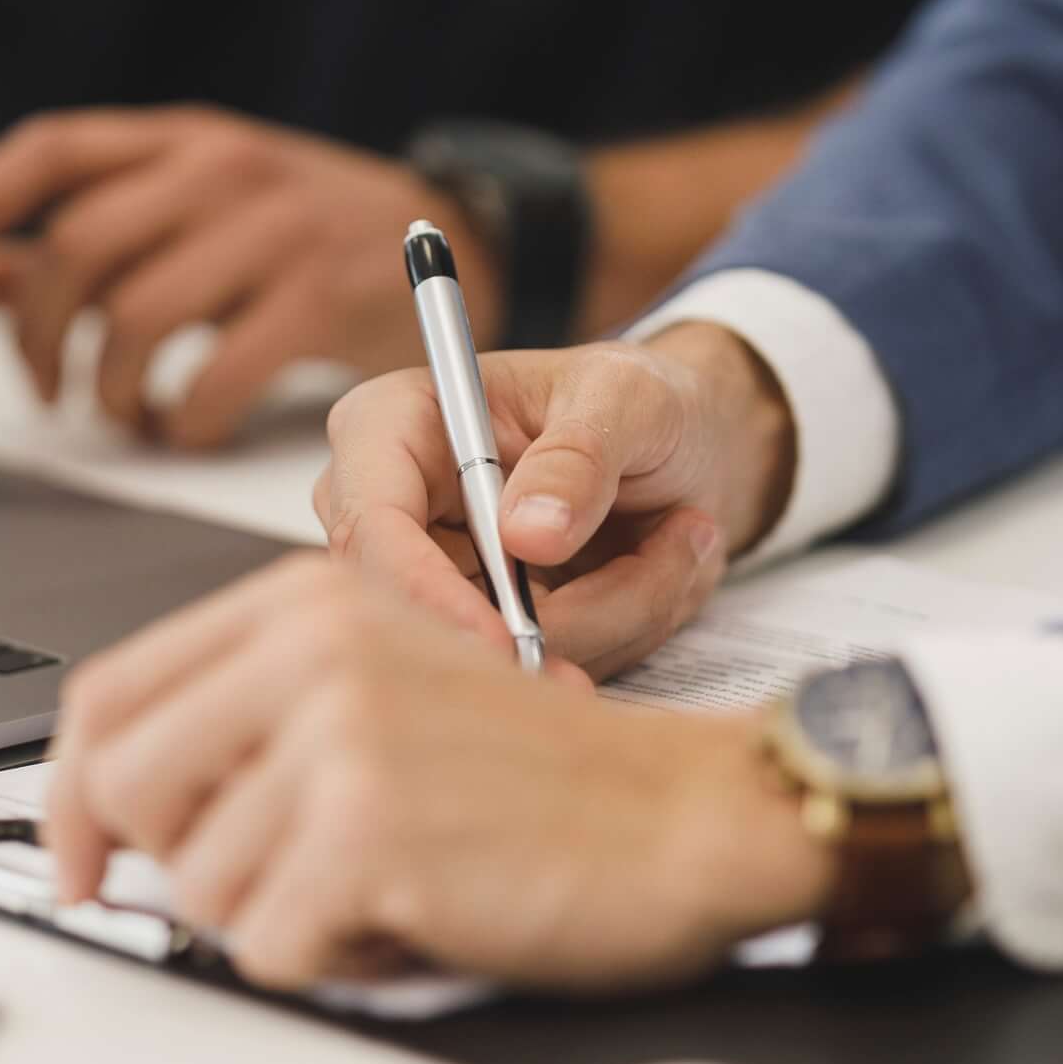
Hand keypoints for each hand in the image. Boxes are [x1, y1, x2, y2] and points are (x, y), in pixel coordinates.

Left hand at [0, 108, 487, 450]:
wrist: (462, 234)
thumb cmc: (309, 235)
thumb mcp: (200, 212)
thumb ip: (95, 237)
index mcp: (182, 139)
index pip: (49, 151)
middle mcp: (222, 170)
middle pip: (77, 245)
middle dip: (36, 330)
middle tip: (44, 383)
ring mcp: (275, 233)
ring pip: (136, 318)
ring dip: (107, 387)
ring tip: (122, 410)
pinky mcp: (322, 302)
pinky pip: (216, 375)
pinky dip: (183, 420)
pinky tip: (186, 426)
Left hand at [42, 558, 832, 991]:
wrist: (688, 812)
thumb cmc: (556, 773)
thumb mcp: (392, 685)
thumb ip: (261, 712)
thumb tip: (119, 805)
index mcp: (305, 602)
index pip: (109, 694)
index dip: (70, 793)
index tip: (81, 856)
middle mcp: (310, 654)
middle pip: (121, 790)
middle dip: (174, 866)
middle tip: (262, 891)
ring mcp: (336, 739)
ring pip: (199, 887)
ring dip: (286, 920)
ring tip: (387, 885)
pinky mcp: (367, 834)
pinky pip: (271, 949)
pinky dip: (338, 962)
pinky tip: (414, 918)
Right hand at [311, 323, 792, 679]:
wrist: (692, 444)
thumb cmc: (639, 399)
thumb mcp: (626, 398)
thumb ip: (578, 457)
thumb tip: (526, 532)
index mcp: (392, 428)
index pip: (371, 528)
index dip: (426, 594)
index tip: (508, 640)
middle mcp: (397, 510)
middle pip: (423, 612)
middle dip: (542, 623)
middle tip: (649, 590)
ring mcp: (440, 577)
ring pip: (501, 650)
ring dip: (614, 610)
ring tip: (681, 533)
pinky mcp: (489, 627)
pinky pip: (544, 665)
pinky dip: (623, 626)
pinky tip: (659, 564)